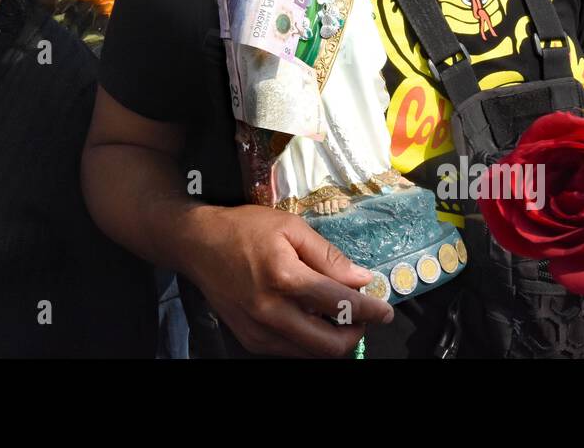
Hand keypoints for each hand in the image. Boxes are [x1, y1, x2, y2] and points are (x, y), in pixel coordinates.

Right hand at [185, 204, 393, 356]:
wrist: (198, 245)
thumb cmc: (245, 229)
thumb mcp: (291, 228)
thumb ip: (329, 256)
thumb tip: (361, 279)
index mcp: (285, 277)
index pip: (340, 304)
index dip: (370, 310)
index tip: (385, 311)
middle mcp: (271, 310)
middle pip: (329, 344)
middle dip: (355, 335)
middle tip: (363, 317)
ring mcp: (258, 330)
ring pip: (311, 354)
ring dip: (333, 341)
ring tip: (338, 317)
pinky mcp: (250, 339)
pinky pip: (290, 352)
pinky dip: (309, 341)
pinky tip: (312, 320)